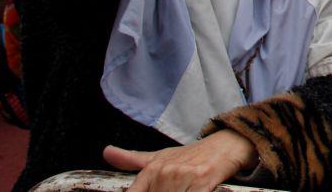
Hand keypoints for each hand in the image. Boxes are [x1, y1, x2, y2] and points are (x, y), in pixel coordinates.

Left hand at [103, 130, 257, 191]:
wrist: (226, 145)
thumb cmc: (191, 154)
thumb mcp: (160, 156)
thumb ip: (131, 159)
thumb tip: (106, 152)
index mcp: (151, 169)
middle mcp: (165, 172)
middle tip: (170, 191)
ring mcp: (183, 178)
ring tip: (180, 190)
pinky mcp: (202, 183)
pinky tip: (190, 191)